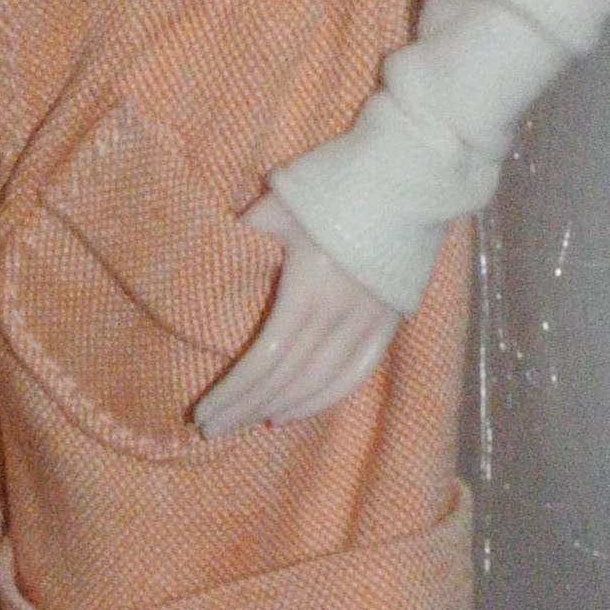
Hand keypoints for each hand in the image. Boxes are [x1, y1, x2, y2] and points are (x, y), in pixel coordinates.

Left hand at [195, 198, 402, 438]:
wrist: (407, 180)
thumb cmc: (336, 187)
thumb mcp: (280, 203)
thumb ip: (248, 232)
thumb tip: (219, 255)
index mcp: (307, 292)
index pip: (264, 361)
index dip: (232, 393)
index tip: (202, 414)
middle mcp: (339, 318)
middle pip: (286, 381)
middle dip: (245, 409)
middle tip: (213, 429)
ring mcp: (369, 326)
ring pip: (319, 385)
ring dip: (281, 409)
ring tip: (247, 422)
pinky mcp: (388, 326)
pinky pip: (353, 377)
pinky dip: (322, 400)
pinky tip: (293, 411)